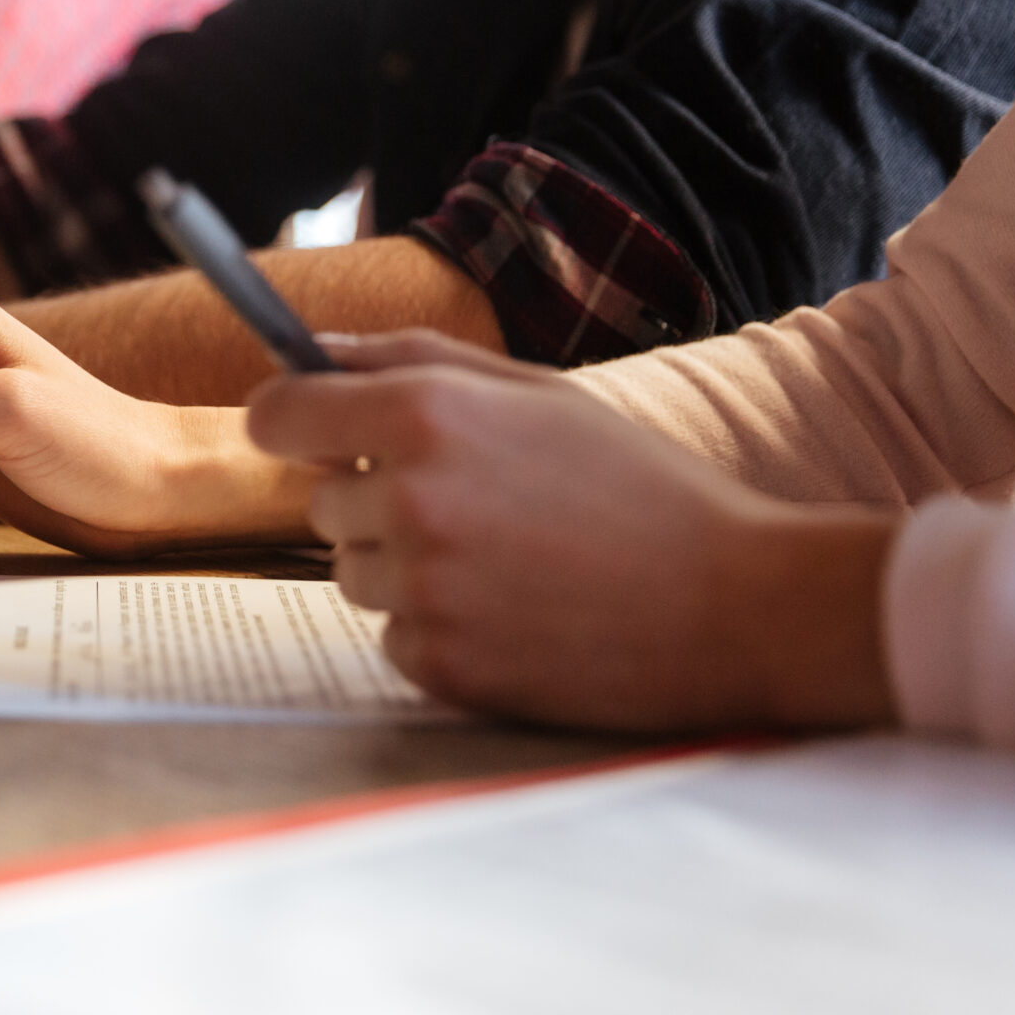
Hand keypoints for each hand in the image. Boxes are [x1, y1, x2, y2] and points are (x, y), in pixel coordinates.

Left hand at [245, 330, 900, 732]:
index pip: (278, 416)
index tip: (308, 434)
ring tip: (507, 561)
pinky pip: (394, 637)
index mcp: (428, 414)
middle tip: (476, 507)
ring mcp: (423, 587)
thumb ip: (412, 358)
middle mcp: (410, 498)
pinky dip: (438, 630)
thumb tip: (311, 351)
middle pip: (319, 504)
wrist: (736, 602)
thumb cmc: (642, 486)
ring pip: (353, 574)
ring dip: (405, 568)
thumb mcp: (538, 391)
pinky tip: (515, 614)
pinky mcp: (441, 663)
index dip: (289, 423)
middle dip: (374, 502)